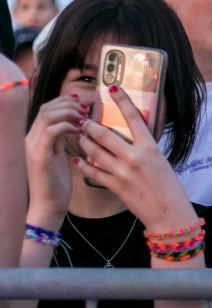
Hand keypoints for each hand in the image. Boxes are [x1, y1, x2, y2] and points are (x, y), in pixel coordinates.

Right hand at [25, 95, 83, 219]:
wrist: (49, 205)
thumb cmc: (57, 184)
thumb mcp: (60, 156)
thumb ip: (61, 140)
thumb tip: (74, 125)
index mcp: (35, 138)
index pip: (46, 109)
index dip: (64, 102)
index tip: (81, 102)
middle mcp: (30, 139)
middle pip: (46, 108)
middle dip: (68, 103)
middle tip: (85, 108)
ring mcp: (32, 146)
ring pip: (47, 116)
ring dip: (69, 113)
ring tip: (84, 118)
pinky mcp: (39, 156)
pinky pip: (51, 132)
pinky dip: (66, 126)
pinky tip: (78, 131)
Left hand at [74, 86, 195, 230]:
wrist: (169, 213)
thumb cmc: (169, 188)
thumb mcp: (161, 162)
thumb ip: (145, 149)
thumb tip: (132, 139)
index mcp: (151, 147)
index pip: (134, 117)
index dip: (122, 100)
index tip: (113, 88)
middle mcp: (135, 156)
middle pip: (104, 133)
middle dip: (90, 125)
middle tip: (83, 121)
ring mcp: (123, 172)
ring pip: (95, 150)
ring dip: (84, 142)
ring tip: (80, 138)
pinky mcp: (115, 186)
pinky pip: (93, 171)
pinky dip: (83, 164)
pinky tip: (78, 159)